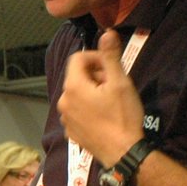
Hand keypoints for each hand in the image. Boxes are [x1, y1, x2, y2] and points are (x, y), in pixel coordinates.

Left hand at [59, 28, 143, 162]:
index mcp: (73, 87)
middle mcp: (63, 102)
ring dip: (92, 91)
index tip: (111, 66)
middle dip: (95, 74)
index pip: (77, 58)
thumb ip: (111, 56)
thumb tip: (107, 32)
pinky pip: (77, 112)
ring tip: (110, 101)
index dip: (96, 57)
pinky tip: (104, 116)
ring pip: (77, 94)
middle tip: (114, 84)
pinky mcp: (72, 133)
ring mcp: (66, 119)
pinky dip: (88, 108)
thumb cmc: (122, 116)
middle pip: (77, 76)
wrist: (123, 153)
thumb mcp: (120, 82)